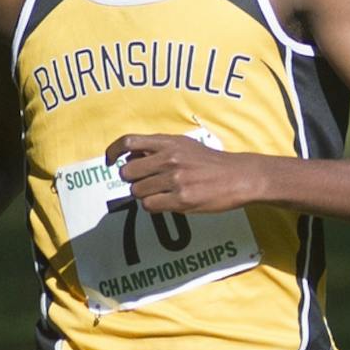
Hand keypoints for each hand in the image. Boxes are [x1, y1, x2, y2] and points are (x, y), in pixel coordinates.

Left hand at [112, 134, 256, 216]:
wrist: (239, 176)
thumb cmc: (211, 163)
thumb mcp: (185, 145)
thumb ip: (160, 148)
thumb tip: (132, 157)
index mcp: (168, 142)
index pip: (128, 141)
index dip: (113, 151)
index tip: (109, 161)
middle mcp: (169, 158)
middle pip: (127, 172)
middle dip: (133, 181)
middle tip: (145, 183)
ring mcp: (175, 179)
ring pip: (138, 192)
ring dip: (145, 196)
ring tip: (162, 194)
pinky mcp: (181, 199)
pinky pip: (150, 206)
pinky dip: (154, 207)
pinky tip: (167, 203)